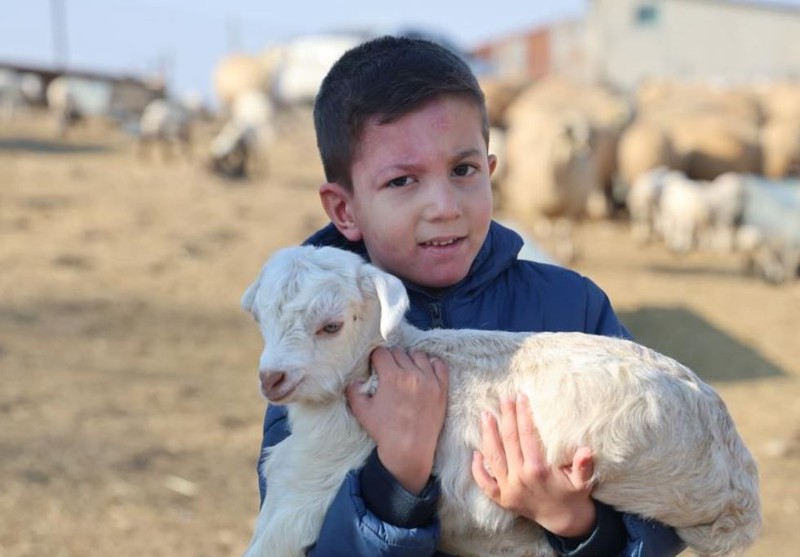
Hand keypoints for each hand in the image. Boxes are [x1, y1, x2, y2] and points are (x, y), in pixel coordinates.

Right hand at [346, 347, 448, 493]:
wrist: (409, 449)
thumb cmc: (384, 431)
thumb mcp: (362, 411)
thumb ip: (354, 391)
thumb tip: (356, 380)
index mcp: (392, 377)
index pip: (382, 353)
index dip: (376, 359)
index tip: (376, 366)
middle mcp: (412, 374)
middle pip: (399, 353)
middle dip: (391, 359)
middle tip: (389, 372)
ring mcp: (429, 380)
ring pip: (418, 356)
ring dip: (410, 360)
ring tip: (406, 371)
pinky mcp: (441, 388)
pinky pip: (439, 365)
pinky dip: (431, 364)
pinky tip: (424, 371)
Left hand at [471, 394, 595, 537]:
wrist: (565, 521)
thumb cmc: (573, 495)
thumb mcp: (583, 481)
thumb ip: (583, 465)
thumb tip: (586, 450)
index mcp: (538, 470)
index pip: (526, 435)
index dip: (523, 415)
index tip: (521, 398)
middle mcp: (520, 478)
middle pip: (508, 441)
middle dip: (505, 417)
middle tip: (503, 399)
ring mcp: (508, 489)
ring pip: (493, 457)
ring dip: (488, 435)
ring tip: (485, 416)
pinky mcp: (502, 499)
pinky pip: (485, 484)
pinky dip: (478, 470)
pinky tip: (475, 454)